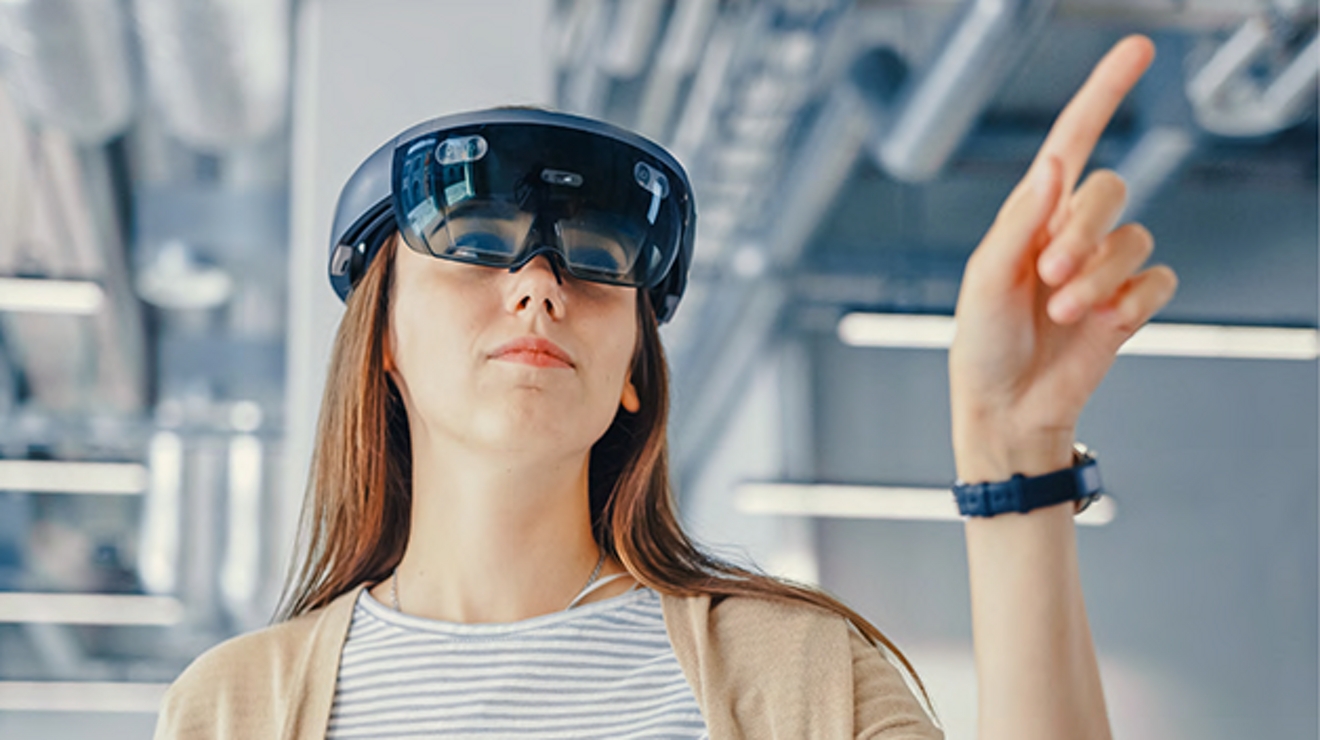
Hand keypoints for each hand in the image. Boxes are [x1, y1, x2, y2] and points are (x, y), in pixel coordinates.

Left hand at [949, 35, 1179, 479]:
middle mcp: (1070, 232)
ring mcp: (1103, 268)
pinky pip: (1158, 281)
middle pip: (1111, 189)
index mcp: (1030, 215)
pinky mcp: (1129, 304)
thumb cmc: (982, 345)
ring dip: (1099, 276)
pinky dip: (1132, 303)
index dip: (1103, 93)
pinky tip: (1102, 325)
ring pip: (1136, 238)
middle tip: (1048, 275)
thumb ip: (1020, 219)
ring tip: (1061, 311)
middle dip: (1082, 231)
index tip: (1138, 48)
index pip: (1072, 140)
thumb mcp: (985, 278)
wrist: (1006, 408)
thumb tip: (1054, 163)